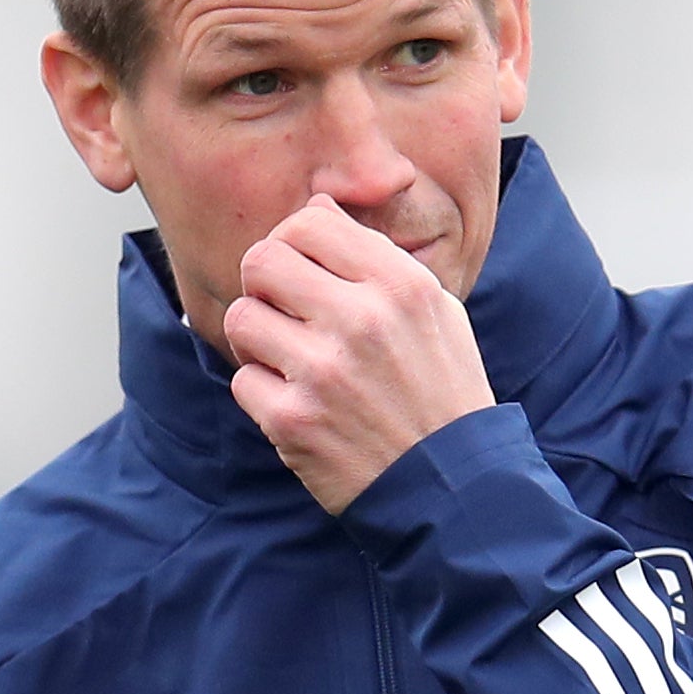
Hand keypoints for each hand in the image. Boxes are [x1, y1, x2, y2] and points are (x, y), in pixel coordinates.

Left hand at [216, 196, 496, 511]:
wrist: (451, 487)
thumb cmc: (440, 391)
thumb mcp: (433, 311)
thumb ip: (376, 258)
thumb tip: (317, 206)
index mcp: (400, 285)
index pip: (309, 221)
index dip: (292, 241)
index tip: (298, 268)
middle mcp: (361, 321)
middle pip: (261, 261)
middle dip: (264, 284)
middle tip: (283, 312)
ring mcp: (322, 372)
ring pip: (241, 318)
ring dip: (258, 339)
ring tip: (291, 359)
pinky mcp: (292, 420)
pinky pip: (243, 380)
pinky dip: (263, 393)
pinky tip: (299, 404)